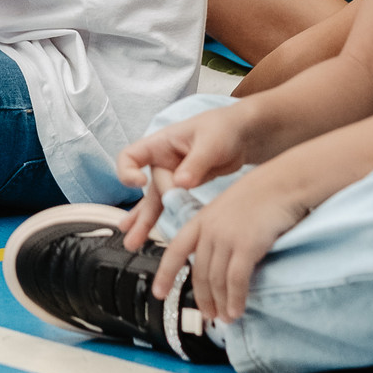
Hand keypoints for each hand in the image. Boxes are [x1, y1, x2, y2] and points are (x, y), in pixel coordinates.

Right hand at [117, 103, 257, 247]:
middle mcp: (162, 161)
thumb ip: (196, 163)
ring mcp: (173, 175)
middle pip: (146, 188)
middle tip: (132, 234)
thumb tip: (180, 183)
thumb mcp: (211, 142)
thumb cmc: (224, 128)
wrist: (244, 134)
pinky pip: (171, 205)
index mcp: (161, 144)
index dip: (129, 171)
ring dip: (146, 222)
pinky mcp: (185, 187)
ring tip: (133, 244)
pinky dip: (165, 219)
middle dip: (141, 212)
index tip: (142, 183)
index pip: (130, 157)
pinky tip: (153, 235)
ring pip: (156, 201)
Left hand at [154, 163, 310, 320]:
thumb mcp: (228, 208)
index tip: (158, 293)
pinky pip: (235, 280)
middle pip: (199, 271)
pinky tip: (236, 310)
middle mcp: (209, 229)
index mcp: (201, 219)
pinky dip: (235, 299)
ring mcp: (226, 237)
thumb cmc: (262, 195)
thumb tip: (218, 258)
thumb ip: (218, 230)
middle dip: (202, 298)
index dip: (165, 274)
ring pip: (216, 279)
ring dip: (220, 303)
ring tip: (225, 318)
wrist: (284, 182)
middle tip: (208, 315)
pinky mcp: (246, 245)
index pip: (175, 250)